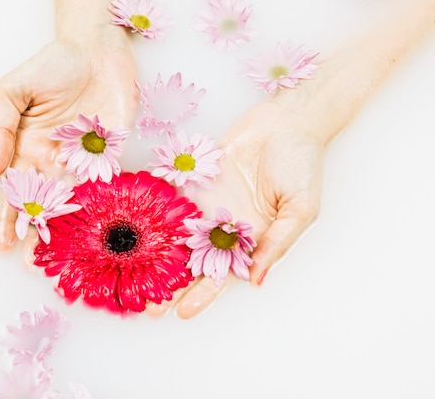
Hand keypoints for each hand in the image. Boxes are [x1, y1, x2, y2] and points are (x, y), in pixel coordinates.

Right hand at [0, 38, 137, 253]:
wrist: (96, 48)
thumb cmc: (52, 64)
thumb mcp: (13, 89)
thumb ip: (1, 127)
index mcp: (27, 146)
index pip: (15, 189)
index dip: (7, 217)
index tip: (2, 244)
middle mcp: (54, 158)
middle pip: (43, 203)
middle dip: (36, 233)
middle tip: (32, 264)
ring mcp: (84, 159)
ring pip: (73, 201)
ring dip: (66, 229)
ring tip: (60, 258)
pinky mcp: (112, 153)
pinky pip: (105, 185)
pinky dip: (100, 208)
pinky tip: (93, 232)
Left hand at [147, 95, 325, 318]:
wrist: (288, 121)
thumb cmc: (303, 164)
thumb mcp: (300, 209)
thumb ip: (277, 244)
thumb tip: (257, 281)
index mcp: (251, 240)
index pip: (222, 275)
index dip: (203, 295)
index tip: (182, 313)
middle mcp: (225, 226)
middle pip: (193, 262)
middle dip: (172, 284)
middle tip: (147, 305)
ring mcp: (208, 202)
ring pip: (177, 235)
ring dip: (156, 254)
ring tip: (133, 272)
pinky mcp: (197, 179)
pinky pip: (172, 198)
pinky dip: (153, 211)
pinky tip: (131, 225)